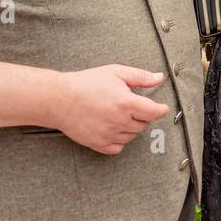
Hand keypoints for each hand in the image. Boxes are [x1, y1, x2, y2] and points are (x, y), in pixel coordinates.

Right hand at [51, 65, 169, 154]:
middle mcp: (119, 121)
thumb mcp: (116, 73)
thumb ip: (140, 77)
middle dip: (142, 115)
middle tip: (130, 105)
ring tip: (117, 114)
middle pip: (143, 124)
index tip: (161, 108)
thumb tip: (159, 78)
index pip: (154, 112)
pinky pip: (118, 147)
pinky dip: (119, 140)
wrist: (59, 99)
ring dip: (130, 127)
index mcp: (126, 103)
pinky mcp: (98, 144)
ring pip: (132, 136)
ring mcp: (108, 135)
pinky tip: (113, 128)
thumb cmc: (86, 83)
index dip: (161, 109)